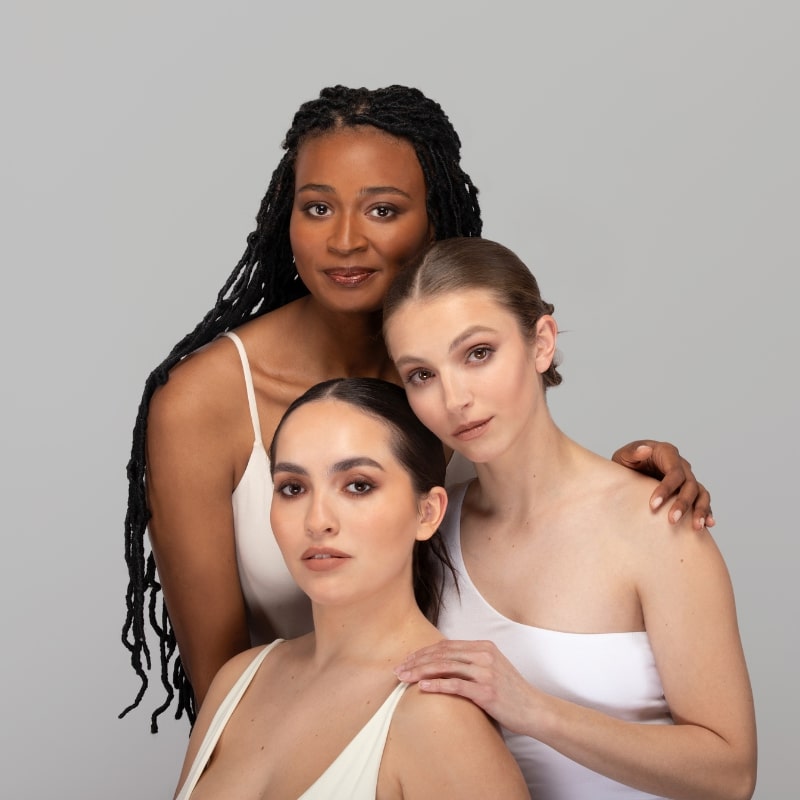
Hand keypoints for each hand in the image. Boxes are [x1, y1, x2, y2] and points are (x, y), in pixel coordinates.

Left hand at [394, 639, 535, 735]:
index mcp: (484, 646)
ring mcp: (485, 672)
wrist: (535, 709)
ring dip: (420, 671)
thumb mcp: (492, 668)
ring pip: (445, 666)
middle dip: (416, 661)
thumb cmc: (511, 693)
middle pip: (442, 654)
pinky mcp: (486, 691)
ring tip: (403, 678)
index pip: (445, 645)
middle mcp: (484, 655)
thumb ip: (471, 662)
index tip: (407, 660)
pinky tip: (422, 687)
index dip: (423, 652)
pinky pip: (455, 685)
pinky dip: (436, 684)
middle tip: (398, 670)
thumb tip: (443, 665)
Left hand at [612, 440, 713, 529]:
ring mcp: (687, 478)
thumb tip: (645, 450)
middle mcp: (681, 465)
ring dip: (700, 510)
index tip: (653, 505)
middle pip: (690, 485)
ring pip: (701, 493)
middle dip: (682, 503)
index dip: (666, 489)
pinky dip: (707, 511)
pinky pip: (702, 500)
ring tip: (697, 527)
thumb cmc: (626, 462)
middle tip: (672, 520)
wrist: (630, 471)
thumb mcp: (624, 455)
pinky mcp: (689, 490)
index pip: (673, 472)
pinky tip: (708, 524)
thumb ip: (633, 452)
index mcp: (667, 453)